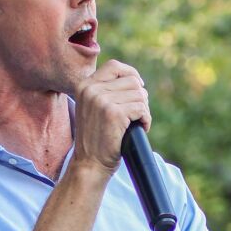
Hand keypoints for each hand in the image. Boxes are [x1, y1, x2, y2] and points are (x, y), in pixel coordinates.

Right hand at [71, 60, 150, 174]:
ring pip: (139, 94)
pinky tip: (140, 128)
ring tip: (136, 123)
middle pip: (132, 81)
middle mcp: (91, 90)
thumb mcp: (92, 109)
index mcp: (84, 85)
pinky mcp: (114, 113)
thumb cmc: (95, 139)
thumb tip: (135, 79)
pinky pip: (142, 108)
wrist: (89, 164)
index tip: (139, 87)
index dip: (131, 74)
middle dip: (140, 97)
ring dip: (143, 110)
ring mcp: (101, 100)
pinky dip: (146, 120)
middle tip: (136, 115)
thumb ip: (104, 91)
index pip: (114, 66)